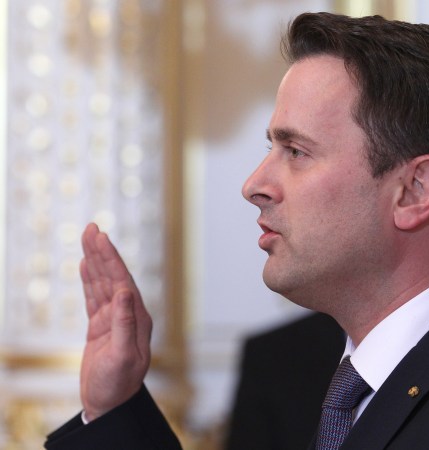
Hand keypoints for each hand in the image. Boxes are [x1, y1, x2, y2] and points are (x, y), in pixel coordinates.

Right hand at [79, 223, 152, 420]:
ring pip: (103, 283)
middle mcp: (128, 313)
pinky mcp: (101, 326)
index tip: (101, 238)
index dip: (111, 258)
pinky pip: (94, 297)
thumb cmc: (118, 384)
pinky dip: (89, 280)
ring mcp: (114, 318)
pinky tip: (86, 265)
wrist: (109, 404)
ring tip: (88, 238)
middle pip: (114, 276)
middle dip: (103, 252)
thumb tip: (124, 291)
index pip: (123, 281)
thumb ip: (124, 323)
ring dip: (95, 261)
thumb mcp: (123, 356)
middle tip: (92, 228)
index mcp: (137, 317)